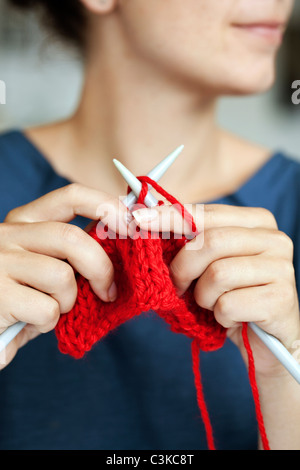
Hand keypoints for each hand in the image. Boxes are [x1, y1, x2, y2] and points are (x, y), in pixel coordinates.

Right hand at [0, 184, 128, 368]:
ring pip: (61, 276)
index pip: (71, 196)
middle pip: (72, 238)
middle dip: (101, 268)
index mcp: (23, 221)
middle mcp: (8, 235)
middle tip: (109, 291)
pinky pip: (47, 309)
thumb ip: (71, 251)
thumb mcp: (42, 265)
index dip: (107, 206)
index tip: (131, 225)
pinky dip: (49, 323)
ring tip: (51, 310)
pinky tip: (30, 323)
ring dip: (69, 301)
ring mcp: (0, 263)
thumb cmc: (18, 297)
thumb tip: (118, 239)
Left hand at [132, 204, 299, 376]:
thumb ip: (190, 239)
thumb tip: (144, 217)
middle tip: (177, 286)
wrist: (266, 341)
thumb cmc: (232, 295)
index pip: (207, 213)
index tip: (139, 219)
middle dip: (182, 268)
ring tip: (213, 305)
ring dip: (204, 297)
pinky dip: (220, 317)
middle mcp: (274, 239)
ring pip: (217, 275)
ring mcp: (282, 268)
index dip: (170, 218)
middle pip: (210, 242)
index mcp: (258, 222)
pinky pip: (228, 305)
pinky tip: (230, 320)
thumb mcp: (210, 263)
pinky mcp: (281, 298)